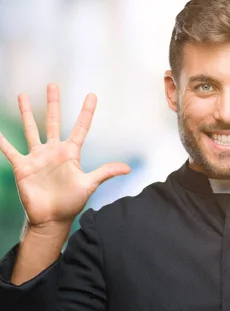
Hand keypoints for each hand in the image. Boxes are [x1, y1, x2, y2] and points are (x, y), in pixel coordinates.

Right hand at [0, 83, 129, 227]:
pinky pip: (10, 150)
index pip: (81, 128)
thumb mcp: (89, 185)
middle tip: (53, 84)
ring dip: (27, 112)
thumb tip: (128, 168)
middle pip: (54, 121)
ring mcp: (37, 157)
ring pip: (31, 129)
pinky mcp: (22, 166)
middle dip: (54, 103)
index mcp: (71, 153)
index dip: (86, 112)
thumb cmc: (71, 202)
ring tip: (23, 95)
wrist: (51, 218)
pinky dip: (1, 140)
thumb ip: (105, 172)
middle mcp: (54, 151)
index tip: (92, 95)